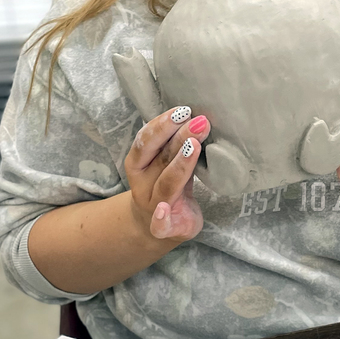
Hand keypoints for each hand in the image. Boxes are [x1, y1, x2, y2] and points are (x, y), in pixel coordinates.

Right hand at [124, 106, 210, 242]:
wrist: (158, 226)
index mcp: (139, 164)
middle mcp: (143, 184)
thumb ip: (178, 143)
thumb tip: (200, 114)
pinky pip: (159, 225)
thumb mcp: (168, 161)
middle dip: (178, 138)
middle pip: (160, 158)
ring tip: (195, 145)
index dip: (162, 125)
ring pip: (166, 184)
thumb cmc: (167, 184)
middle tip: (199, 122)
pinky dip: (160, 218)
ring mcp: (153, 206)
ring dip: (180, 165)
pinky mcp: (166, 228)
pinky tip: (163, 209)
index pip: (146, 141)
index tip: (184, 110)